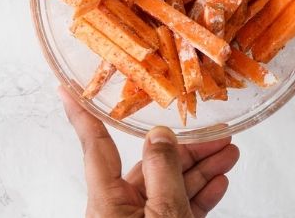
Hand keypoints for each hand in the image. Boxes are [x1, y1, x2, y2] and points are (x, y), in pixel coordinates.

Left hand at [58, 86, 237, 216]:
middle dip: (185, 148)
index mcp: (107, 201)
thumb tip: (160, 135)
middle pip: (149, 167)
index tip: (64, 89)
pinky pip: (178, 212)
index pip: (95, 146)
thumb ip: (164, 172)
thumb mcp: (166, 216)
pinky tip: (219, 183)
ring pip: (169, 189)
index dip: (81, 115)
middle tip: (218, 132)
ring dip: (201, 170)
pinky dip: (200, 197)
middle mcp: (118, 212)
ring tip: (229, 152)